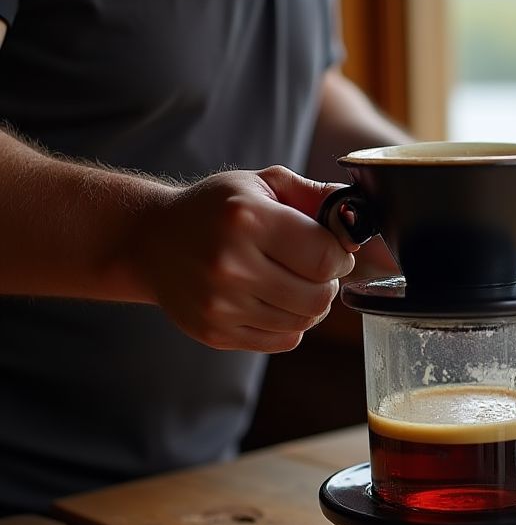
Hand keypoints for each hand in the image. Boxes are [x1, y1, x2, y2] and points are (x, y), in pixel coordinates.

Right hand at [136, 166, 355, 351]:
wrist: (150, 241)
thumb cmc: (215, 208)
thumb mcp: (261, 183)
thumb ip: (313, 194)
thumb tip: (356, 214)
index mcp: (248, 220)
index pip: (326, 257)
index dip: (341, 255)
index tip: (333, 249)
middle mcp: (231, 265)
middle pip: (319, 296)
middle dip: (328, 282)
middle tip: (315, 268)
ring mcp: (221, 304)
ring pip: (304, 322)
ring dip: (310, 305)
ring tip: (292, 282)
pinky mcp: (215, 332)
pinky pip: (283, 340)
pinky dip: (290, 324)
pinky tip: (273, 300)